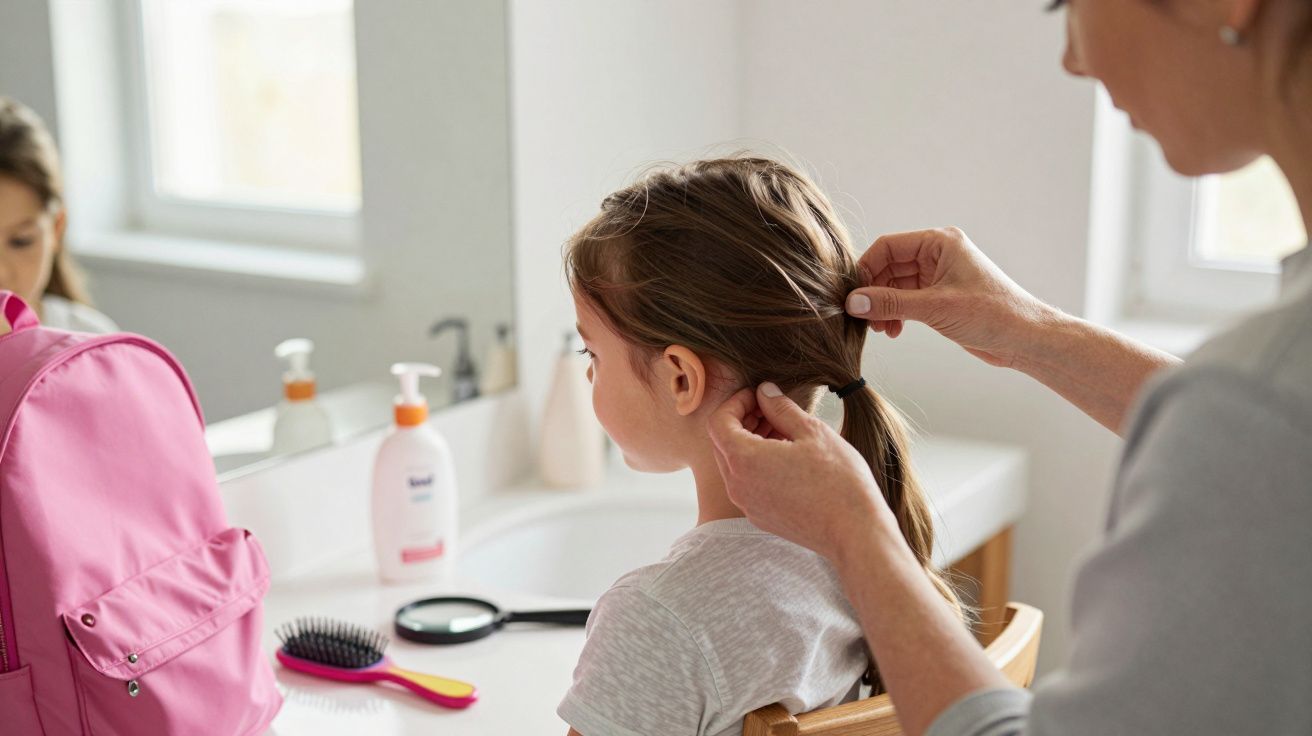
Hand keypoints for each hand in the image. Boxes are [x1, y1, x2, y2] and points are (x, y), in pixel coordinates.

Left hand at [706, 384, 894, 564]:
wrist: (855, 532)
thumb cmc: (838, 480)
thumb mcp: (812, 431)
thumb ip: (781, 407)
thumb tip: (764, 391)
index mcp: (744, 460)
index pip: (718, 421)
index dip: (736, 402)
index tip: (759, 395)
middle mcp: (737, 485)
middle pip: (722, 442)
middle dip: (742, 420)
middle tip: (771, 409)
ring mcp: (747, 505)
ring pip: (734, 464)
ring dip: (750, 442)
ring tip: (784, 431)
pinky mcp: (760, 518)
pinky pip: (747, 483)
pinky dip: (758, 464)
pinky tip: (788, 457)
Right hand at [848, 227, 1054, 367]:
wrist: (1025, 339)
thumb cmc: (992, 314)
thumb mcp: (935, 307)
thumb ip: (891, 303)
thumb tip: (854, 303)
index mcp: (940, 243)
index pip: (888, 247)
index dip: (866, 269)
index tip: (852, 295)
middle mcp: (938, 255)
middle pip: (889, 266)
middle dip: (875, 292)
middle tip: (864, 318)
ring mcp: (939, 276)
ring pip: (896, 285)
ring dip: (884, 306)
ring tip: (881, 329)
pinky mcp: (941, 298)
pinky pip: (907, 300)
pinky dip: (896, 314)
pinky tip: (895, 330)